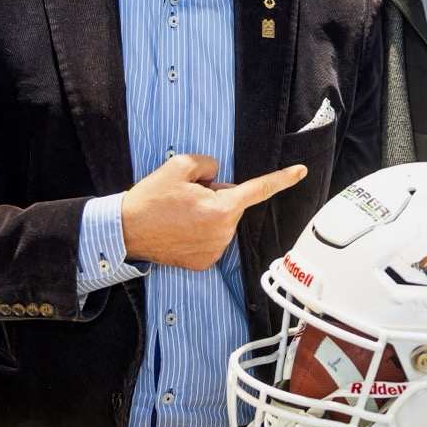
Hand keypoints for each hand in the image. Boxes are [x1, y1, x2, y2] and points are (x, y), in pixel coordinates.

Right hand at [119, 154, 306, 269]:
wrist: (125, 231)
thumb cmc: (150, 199)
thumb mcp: (179, 166)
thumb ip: (207, 163)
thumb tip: (216, 175)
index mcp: (221, 208)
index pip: (258, 189)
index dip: (282, 178)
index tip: (301, 171)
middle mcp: (223, 233)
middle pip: (231, 204)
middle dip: (215, 197)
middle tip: (185, 197)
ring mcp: (214, 251)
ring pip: (221, 222)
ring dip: (207, 215)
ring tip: (178, 215)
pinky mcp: (203, 263)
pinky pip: (211, 239)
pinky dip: (199, 233)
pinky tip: (179, 230)